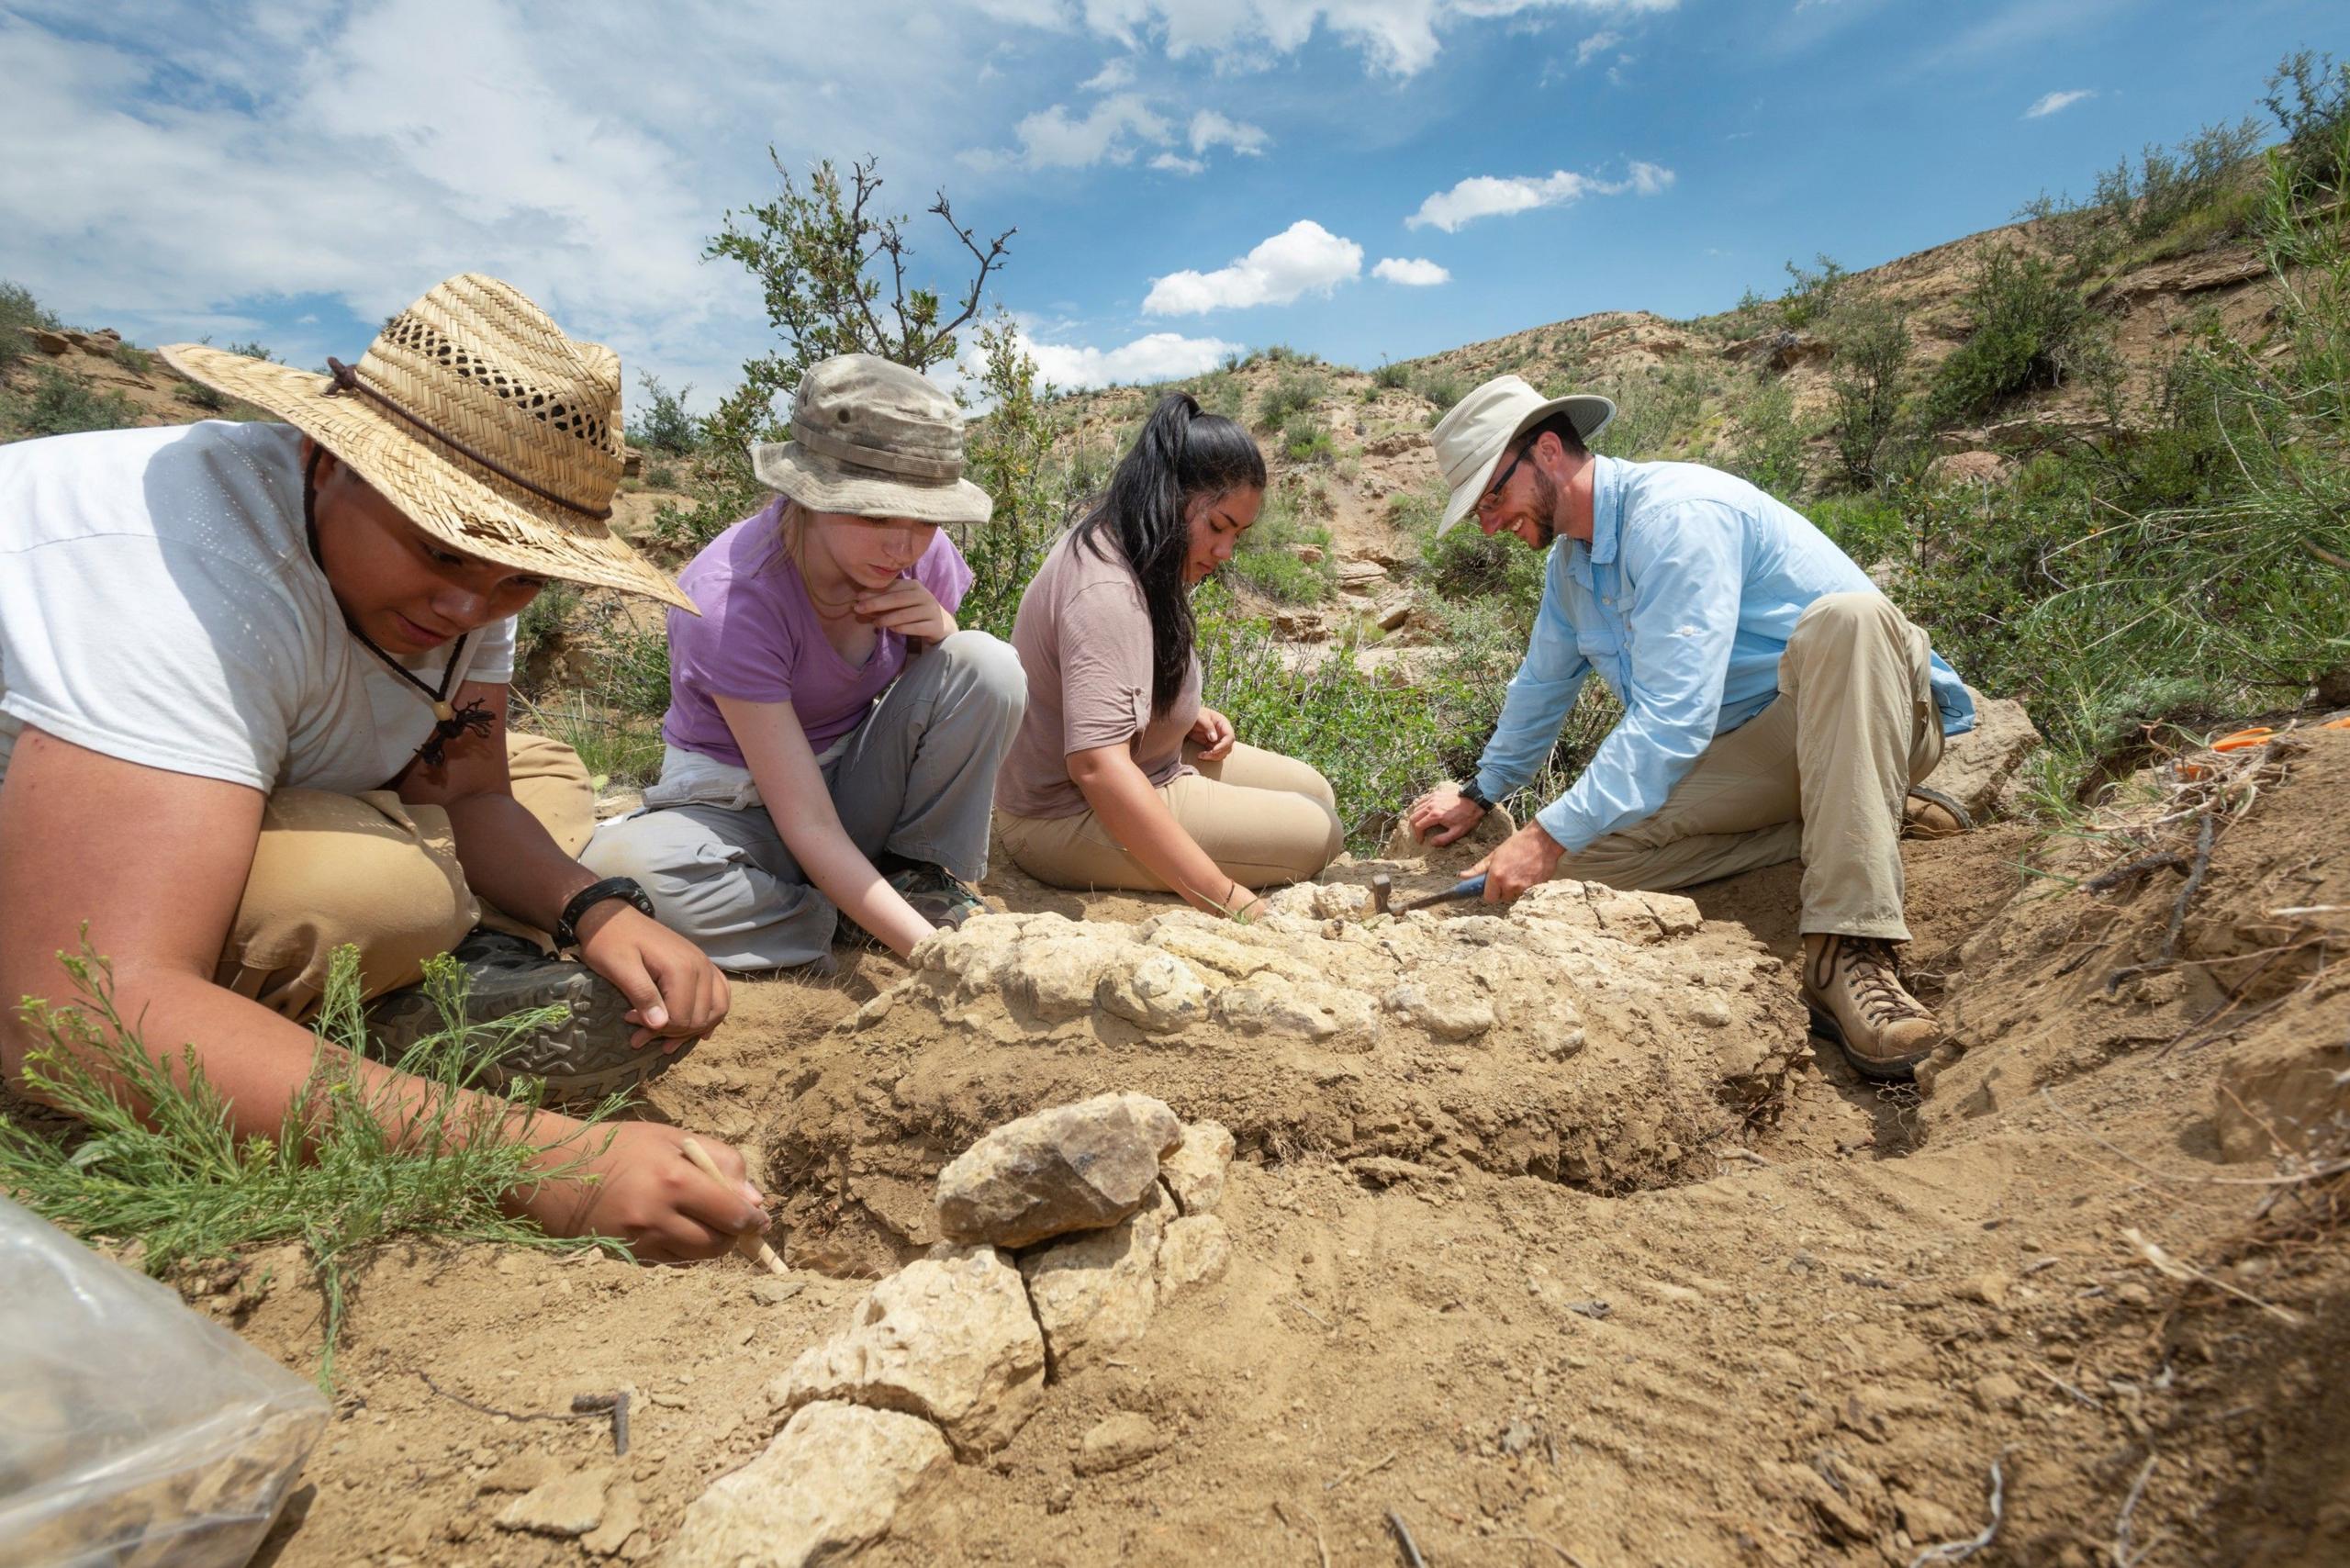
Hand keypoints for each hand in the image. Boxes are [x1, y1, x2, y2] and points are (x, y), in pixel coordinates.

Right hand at [515, 1120, 769, 1262]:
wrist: (550, 1169)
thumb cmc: (616, 1146)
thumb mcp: (669, 1137)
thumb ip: (717, 1161)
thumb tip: (754, 1199)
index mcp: (673, 1179)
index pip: (731, 1212)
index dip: (752, 1219)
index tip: (760, 1219)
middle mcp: (656, 1215)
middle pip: (716, 1243)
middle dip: (732, 1236)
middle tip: (733, 1222)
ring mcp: (638, 1241)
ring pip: (694, 1258)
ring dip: (707, 1245)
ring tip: (699, 1222)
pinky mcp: (623, 1256)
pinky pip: (667, 1262)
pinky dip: (679, 1251)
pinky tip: (669, 1229)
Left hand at [575, 902, 731, 1049]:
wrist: (612, 917)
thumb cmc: (609, 942)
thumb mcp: (618, 968)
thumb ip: (642, 994)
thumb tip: (661, 1025)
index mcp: (681, 968)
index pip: (681, 1017)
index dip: (656, 1029)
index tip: (629, 1022)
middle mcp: (700, 966)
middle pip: (698, 1017)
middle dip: (671, 1032)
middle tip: (640, 1035)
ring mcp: (704, 964)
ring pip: (716, 1009)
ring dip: (693, 1029)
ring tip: (667, 1040)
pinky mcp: (702, 965)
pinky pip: (721, 994)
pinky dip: (713, 1015)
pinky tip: (701, 1030)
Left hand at [854, 577, 954, 641]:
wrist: (940, 625)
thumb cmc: (915, 612)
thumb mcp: (901, 602)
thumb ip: (884, 601)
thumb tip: (859, 601)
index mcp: (914, 586)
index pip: (892, 587)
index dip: (874, 592)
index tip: (858, 597)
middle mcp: (924, 596)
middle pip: (897, 599)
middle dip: (876, 603)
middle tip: (859, 609)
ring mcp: (931, 611)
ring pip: (906, 614)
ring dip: (887, 618)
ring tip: (875, 623)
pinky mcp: (935, 626)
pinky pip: (916, 627)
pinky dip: (902, 628)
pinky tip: (892, 630)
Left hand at [1189, 707, 1235, 761]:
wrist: (1186, 719)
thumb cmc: (1195, 716)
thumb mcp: (1200, 718)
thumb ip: (1207, 726)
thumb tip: (1214, 739)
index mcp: (1223, 724)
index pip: (1229, 737)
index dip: (1224, 745)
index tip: (1214, 750)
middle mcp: (1223, 733)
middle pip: (1228, 747)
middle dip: (1217, 753)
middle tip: (1205, 755)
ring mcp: (1219, 740)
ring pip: (1223, 752)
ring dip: (1214, 757)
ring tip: (1201, 756)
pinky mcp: (1213, 745)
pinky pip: (1215, 754)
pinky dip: (1210, 757)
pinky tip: (1200, 755)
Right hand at [1405, 785, 1485, 846]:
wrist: (1474, 800)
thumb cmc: (1467, 816)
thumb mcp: (1458, 832)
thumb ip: (1444, 839)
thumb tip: (1432, 843)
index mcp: (1435, 815)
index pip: (1418, 826)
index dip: (1417, 835)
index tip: (1421, 840)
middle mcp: (1431, 805)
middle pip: (1414, 817)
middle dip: (1414, 827)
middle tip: (1419, 834)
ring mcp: (1433, 798)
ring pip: (1416, 808)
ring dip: (1416, 817)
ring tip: (1421, 824)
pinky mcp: (1436, 793)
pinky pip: (1422, 800)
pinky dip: (1419, 808)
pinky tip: (1424, 813)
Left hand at [1469, 820, 1564, 902]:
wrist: (1543, 840)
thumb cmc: (1518, 844)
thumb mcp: (1495, 854)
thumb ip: (1479, 869)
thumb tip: (1462, 876)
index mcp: (1497, 876)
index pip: (1488, 898)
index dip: (1490, 892)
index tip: (1492, 887)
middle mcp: (1509, 884)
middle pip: (1502, 898)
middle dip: (1502, 890)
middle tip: (1507, 875)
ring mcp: (1524, 887)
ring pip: (1515, 896)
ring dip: (1515, 888)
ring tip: (1519, 872)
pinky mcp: (1536, 888)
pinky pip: (1526, 893)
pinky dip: (1526, 886)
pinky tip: (1528, 873)